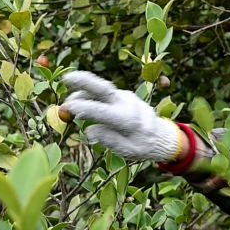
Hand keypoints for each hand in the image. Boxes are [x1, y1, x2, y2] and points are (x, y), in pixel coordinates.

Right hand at [60, 71, 183, 161]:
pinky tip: (85, 105)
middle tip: (66, 78)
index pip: (101, 111)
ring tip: (71, 105)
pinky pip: (105, 93)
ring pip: (102, 90)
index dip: (82, 108)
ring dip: (83, 92)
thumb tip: (90, 131)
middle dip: (84, 81)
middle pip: (103, 88)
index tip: (68, 108)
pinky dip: (92, 96)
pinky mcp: (124, 95)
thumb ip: (110, 140)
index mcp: (128, 120)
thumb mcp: (128, 151)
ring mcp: (127, 97)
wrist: (163, 136)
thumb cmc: (144, 146)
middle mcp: (127, 104)